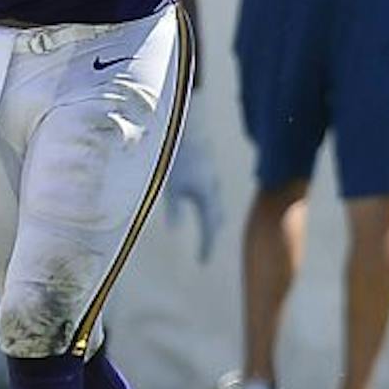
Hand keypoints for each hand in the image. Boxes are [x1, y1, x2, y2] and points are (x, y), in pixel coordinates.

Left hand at [161, 124, 223, 262]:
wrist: (188, 127)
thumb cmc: (176, 156)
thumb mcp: (171, 186)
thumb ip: (175, 209)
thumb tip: (176, 231)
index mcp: (206, 197)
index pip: (209, 228)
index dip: (206, 246)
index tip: (203, 262)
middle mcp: (213, 189)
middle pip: (216, 218)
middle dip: (211, 234)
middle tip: (206, 250)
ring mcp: (212, 178)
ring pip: (215, 204)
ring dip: (212, 219)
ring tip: (209, 229)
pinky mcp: (207, 168)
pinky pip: (212, 192)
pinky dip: (209, 203)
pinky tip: (203, 201)